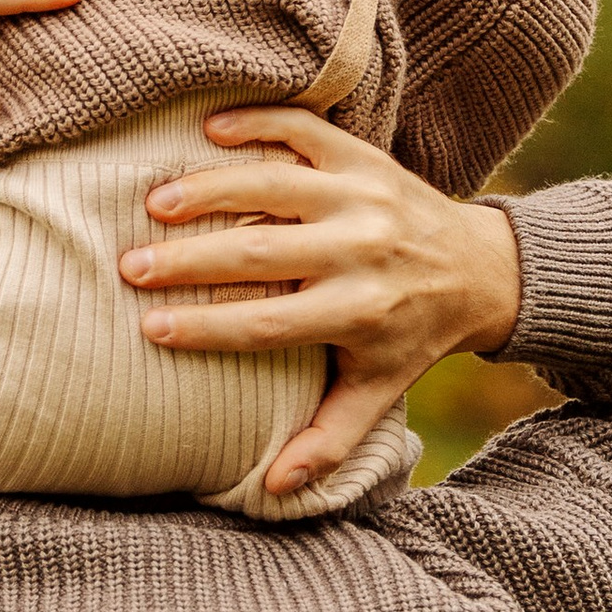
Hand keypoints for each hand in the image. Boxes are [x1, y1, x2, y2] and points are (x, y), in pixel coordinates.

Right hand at [117, 107, 523, 500]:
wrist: (484, 269)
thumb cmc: (413, 336)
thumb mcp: (379, 391)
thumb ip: (329, 439)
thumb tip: (274, 489)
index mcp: (360, 312)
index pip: (269, 322)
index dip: (208, 326)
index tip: (151, 328)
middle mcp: (363, 250)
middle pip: (260, 253)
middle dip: (189, 259)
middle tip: (128, 265)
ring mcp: (364, 195)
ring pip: (276, 183)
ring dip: (210, 188)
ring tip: (155, 201)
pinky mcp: (365, 155)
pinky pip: (306, 129)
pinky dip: (259, 122)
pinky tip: (208, 130)